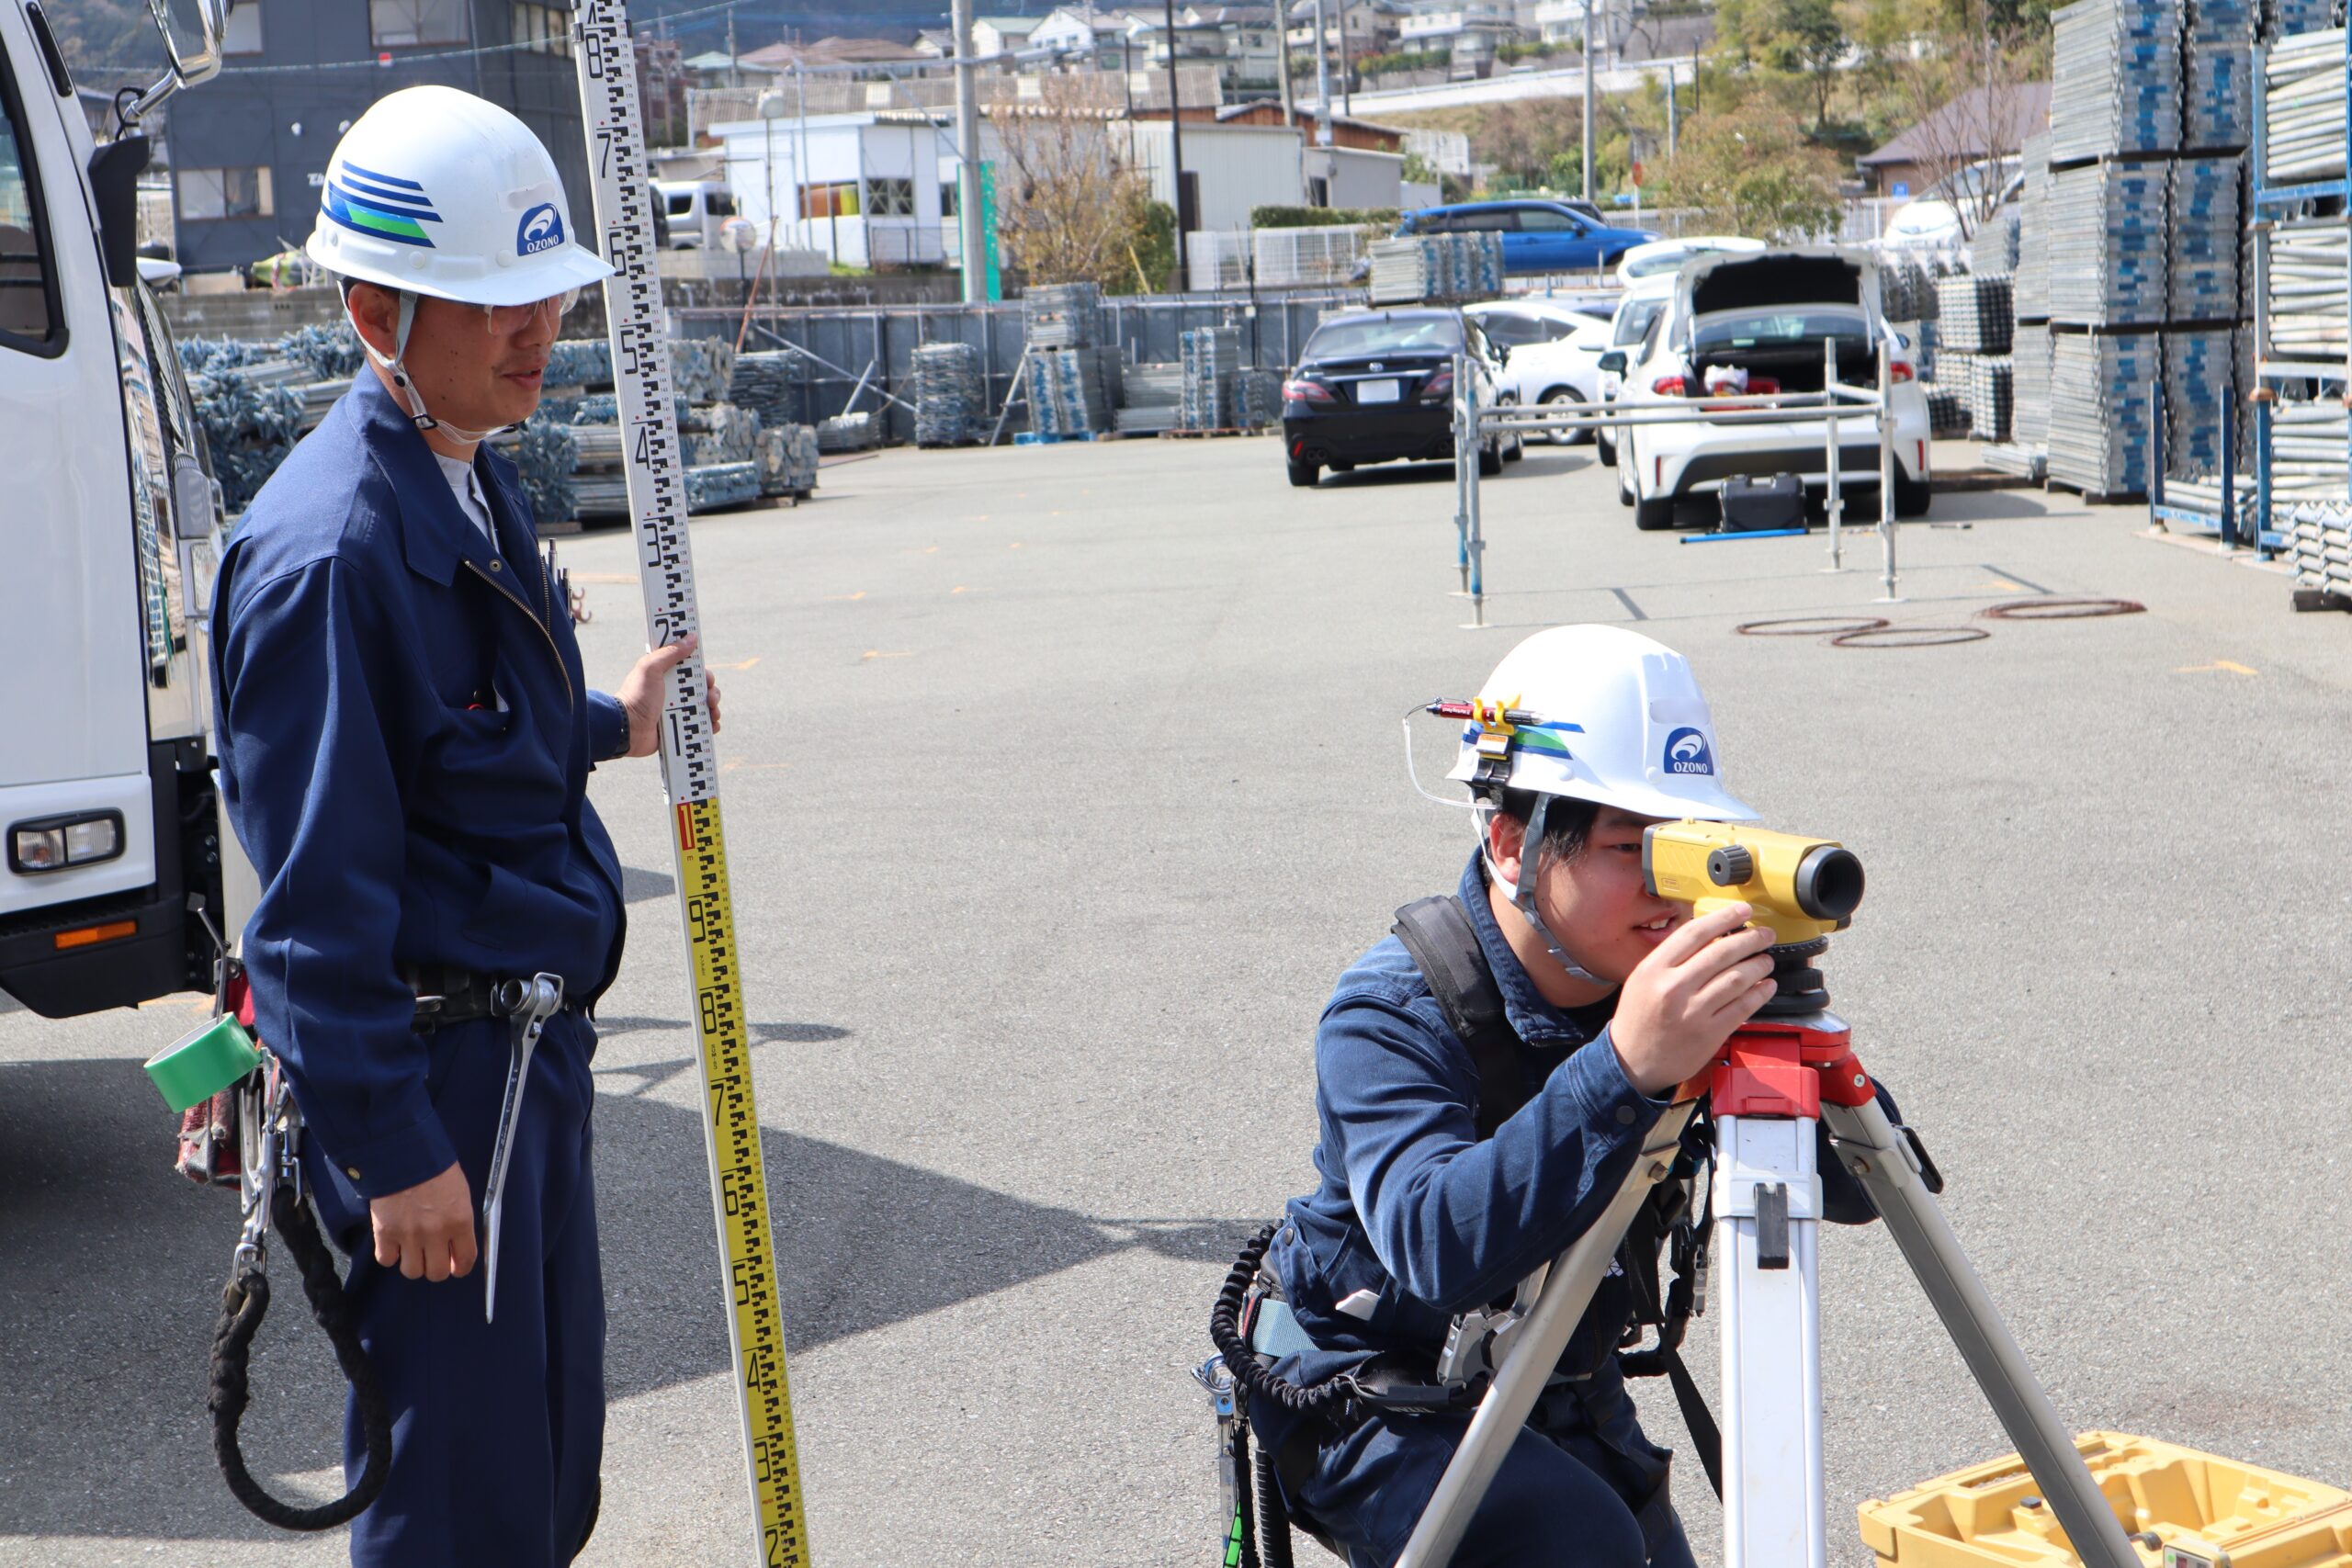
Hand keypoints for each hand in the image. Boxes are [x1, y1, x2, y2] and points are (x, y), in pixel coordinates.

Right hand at [368, 1162, 477, 1281]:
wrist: (403, 1153)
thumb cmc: (434, 1167)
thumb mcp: (459, 1192)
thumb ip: (459, 1220)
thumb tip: (457, 1242)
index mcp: (460, 1221)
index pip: (465, 1260)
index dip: (460, 1268)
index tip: (456, 1267)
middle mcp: (436, 1233)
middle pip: (437, 1273)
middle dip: (436, 1267)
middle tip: (431, 1255)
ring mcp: (409, 1235)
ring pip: (412, 1272)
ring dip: (412, 1263)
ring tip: (411, 1248)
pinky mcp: (385, 1233)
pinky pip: (387, 1260)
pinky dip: (389, 1255)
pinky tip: (393, 1242)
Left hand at [616, 633, 723, 757]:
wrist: (628, 729)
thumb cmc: (637, 697)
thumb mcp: (651, 668)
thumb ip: (670, 652)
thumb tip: (691, 637)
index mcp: (666, 675)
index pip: (690, 667)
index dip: (700, 669)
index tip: (704, 673)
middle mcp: (674, 691)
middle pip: (702, 686)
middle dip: (710, 689)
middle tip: (709, 695)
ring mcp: (678, 709)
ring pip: (705, 705)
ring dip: (714, 707)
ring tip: (712, 711)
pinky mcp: (681, 727)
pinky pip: (702, 725)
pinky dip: (710, 724)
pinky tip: (712, 724)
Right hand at [1608, 903, 1778, 1096]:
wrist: (1633, 1061)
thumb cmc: (1639, 1018)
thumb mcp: (1643, 979)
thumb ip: (1672, 958)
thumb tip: (1711, 935)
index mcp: (1654, 969)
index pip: (1694, 933)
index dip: (1724, 918)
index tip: (1743, 912)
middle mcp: (1673, 988)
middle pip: (1721, 953)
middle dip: (1750, 940)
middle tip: (1765, 935)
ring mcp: (1693, 1012)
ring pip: (1737, 978)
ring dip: (1758, 965)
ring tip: (1766, 960)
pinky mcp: (1710, 1033)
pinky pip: (1742, 1006)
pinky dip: (1759, 993)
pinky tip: (1765, 986)